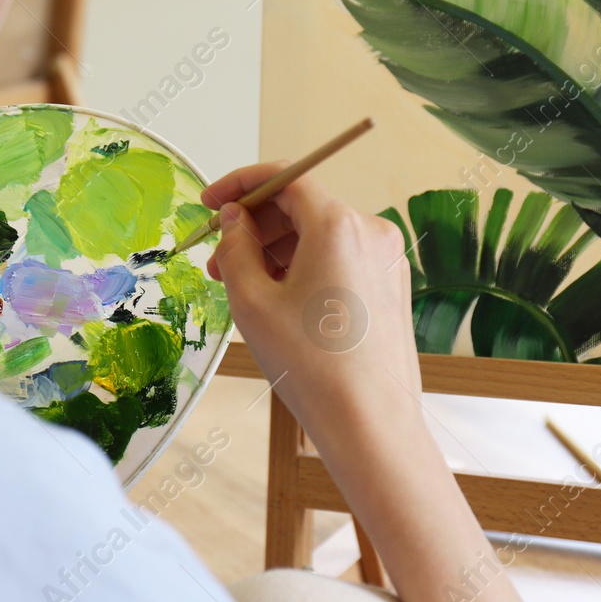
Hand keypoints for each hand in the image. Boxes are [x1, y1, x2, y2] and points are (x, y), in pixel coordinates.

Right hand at [201, 163, 421, 431]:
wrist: (370, 424)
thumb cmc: (311, 366)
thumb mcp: (253, 300)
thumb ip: (236, 246)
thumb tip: (235, 218)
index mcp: (338, 224)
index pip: (285, 177)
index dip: (240, 185)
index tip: (210, 203)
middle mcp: (370, 231)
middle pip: (302, 206)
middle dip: (254, 226)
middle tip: (216, 257)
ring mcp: (385, 259)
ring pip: (319, 235)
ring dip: (275, 250)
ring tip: (241, 286)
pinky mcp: (390, 286)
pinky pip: (338, 259)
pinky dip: (304, 267)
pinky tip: (277, 299)